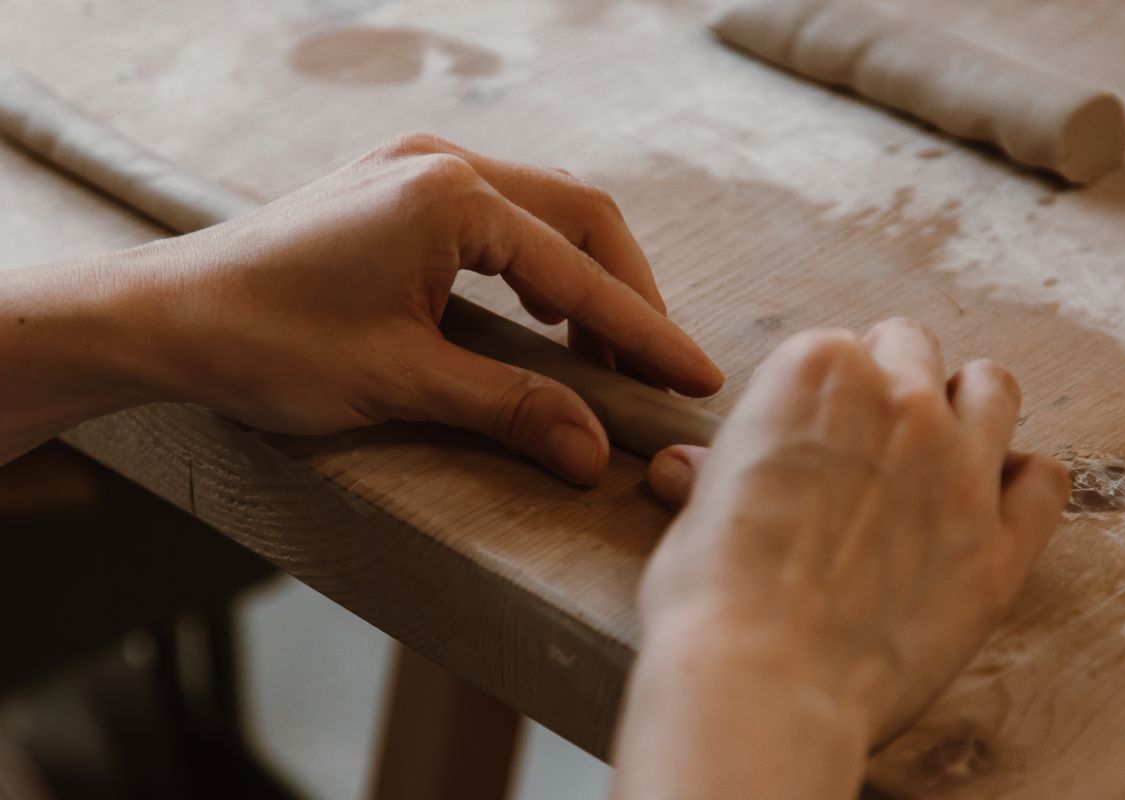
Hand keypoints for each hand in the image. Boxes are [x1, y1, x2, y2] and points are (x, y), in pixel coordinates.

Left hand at [110, 134, 721, 482]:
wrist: (163, 317)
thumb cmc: (264, 343)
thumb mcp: (399, 381)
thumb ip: (508, 407)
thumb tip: (592, 448)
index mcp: (450, 197)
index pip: (579, 272)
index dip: (644, 333)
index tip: (694, 378)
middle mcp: (444, 163)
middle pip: (582, 217)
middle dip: (629, 295)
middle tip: (656, 369)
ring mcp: (417, 169)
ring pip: (545, 213)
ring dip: (587, 280)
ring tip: (608, 354)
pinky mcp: (398, 189)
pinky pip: (501, 218)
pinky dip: (540, 269)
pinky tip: (544, 315)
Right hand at [611, 319, 1068, 799]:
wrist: (763, 683)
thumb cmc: (712, 598)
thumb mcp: (697, 515)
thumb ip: (715, 474)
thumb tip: (685, 466)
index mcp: (816, 372)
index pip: (835, 348)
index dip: (819, 393)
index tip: (810, 429)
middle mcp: (897, 402)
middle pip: (913, 349)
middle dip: (891, 381)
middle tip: (867, 435)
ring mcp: (960, 468)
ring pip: (994, 389)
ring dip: (966, 406)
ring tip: (938, 449)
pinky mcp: (1001, 542)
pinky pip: (1044, 481)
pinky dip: (1021, 483)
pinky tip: (988, 503)